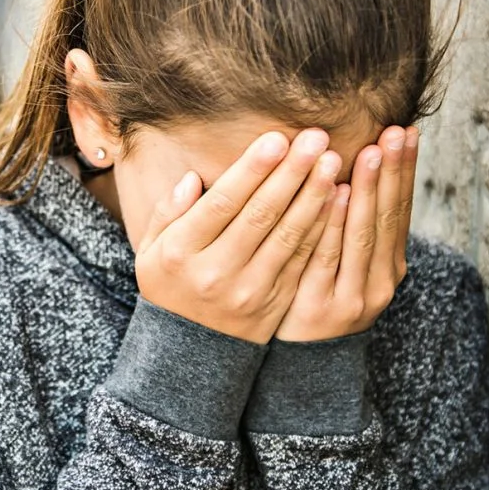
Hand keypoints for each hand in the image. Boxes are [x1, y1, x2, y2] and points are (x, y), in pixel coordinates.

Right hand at [136, 129, 341, 343]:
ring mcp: (249, 290)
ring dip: (314, 196)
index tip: (277, 139)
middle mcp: (216, 272)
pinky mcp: (276, 302)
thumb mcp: (152, 250)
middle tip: (316, 138)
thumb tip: (194, 179)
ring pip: (288, 236)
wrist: (189, 350)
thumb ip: (169, 213)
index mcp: (180, 253)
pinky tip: (336, 201)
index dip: (252, 171)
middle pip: (260, 215)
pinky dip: (322, 228)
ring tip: (332, 161)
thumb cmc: (170, 285)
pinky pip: (303, 260)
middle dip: (291, 173)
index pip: (222, 204)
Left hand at [275, 126, 416, 340]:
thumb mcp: (340, 266)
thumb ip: (346, 226)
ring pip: (362, 235)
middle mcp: (380, 279)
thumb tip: (343, 173)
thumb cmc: (314, 300)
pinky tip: (337, 196)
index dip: (403, 171)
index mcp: (387, 264)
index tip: (405, 131)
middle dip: (392, 172)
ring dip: (368, 192)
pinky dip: (335, 226)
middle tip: (394, 133)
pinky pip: (328, 257)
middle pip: (387, 217)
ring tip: (371, 153)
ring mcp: (354, 295)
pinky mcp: (324, 307)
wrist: (299, 364)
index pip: (399, 209)